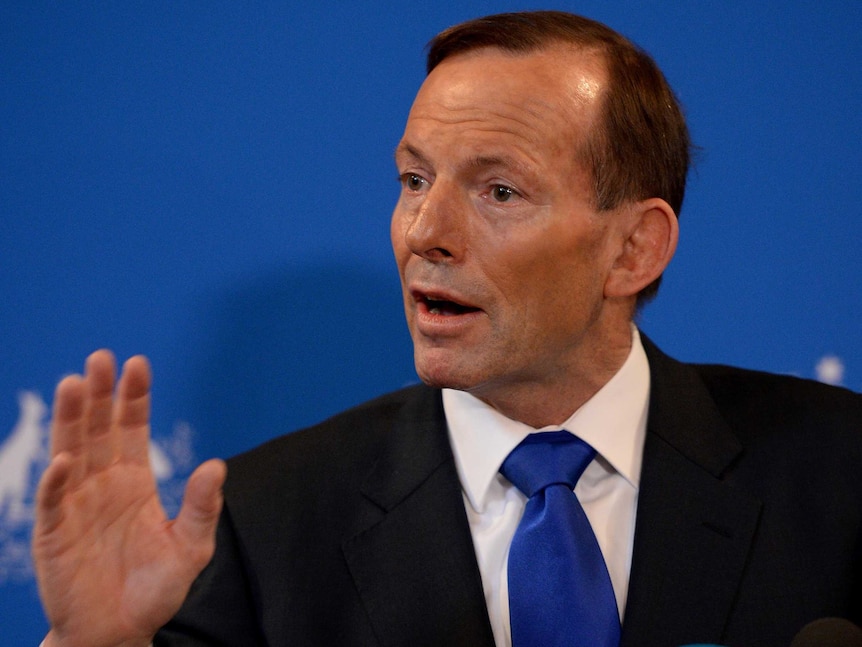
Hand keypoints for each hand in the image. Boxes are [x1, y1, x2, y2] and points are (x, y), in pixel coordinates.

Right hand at [32, 351, 226, 646]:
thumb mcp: (190, 547)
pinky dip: (55, 480)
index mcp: (134, 480)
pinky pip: (52, 501)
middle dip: (99, 394)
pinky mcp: (53, 533)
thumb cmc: (155, 589)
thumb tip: (216, 464)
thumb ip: (202, 507)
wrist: (119, 631)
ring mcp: (74, 504)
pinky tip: (64, 459)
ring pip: (70, 451)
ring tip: (74, 384)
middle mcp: (102, 483)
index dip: (134, 396)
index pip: (132, 427)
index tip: (138, 363)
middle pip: (98, 429)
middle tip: (101, 357)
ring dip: (71, 420)